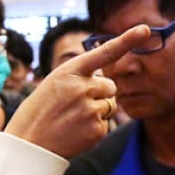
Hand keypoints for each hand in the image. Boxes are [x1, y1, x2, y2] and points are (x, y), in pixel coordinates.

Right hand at [6, 25, 150, 158]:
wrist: (29, 145)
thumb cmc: (41, 111)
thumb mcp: (55, 83)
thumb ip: (80, 77)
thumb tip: (106, 81)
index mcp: (70, 71)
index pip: (104, 52)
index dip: (127, 39)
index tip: (145, 29)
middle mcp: (82, 87)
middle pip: (110, 86)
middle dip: (99, 94)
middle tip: (73, 106)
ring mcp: (90, 108)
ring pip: (110, 105)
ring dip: (97, 111)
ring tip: (72, 119)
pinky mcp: (97, 129)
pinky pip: (107, 124)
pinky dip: (95, 129)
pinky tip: (76, 132)